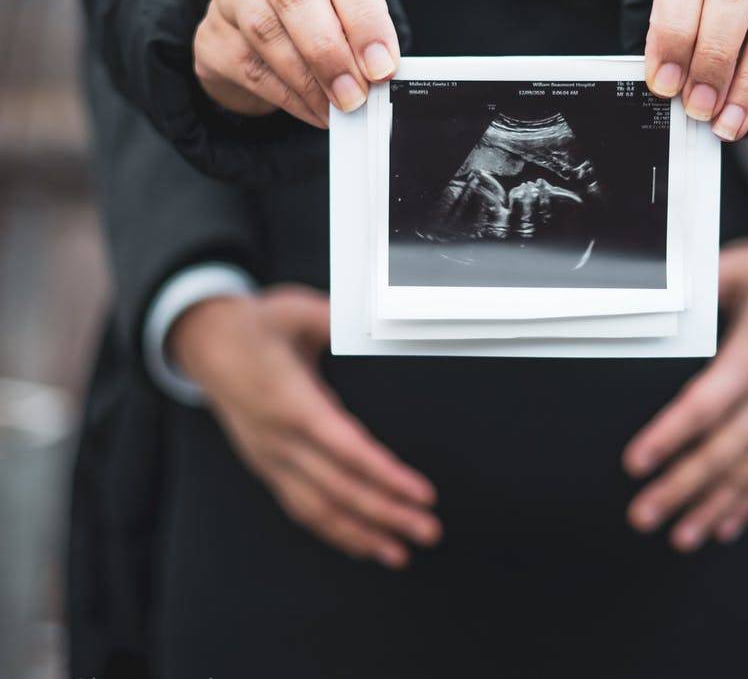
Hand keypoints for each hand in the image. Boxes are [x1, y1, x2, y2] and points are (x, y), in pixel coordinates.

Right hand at [170, 286, 440, 567]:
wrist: (206, 342)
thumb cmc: (255, 324)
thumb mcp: (296, 309)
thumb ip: (338, 319)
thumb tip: (377, 323)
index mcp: (288, 399)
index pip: (342, 448)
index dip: (383, 474)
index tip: (419, 492)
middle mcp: (277, 437)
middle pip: (337, 488)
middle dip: (386, 513)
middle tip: (429, 530)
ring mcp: (269, 457)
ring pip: (318, 509)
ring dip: (362, 534)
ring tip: (401, 551)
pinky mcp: (267, 466)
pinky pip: (301, 508)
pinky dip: (334, 531)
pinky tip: (362, 543)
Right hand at [193, 0, 399, 126]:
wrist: (262, 19)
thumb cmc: (323, 11)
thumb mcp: (352, 8)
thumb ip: (367, 34)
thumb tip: (383, 74)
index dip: (366, 21)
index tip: (382, 66)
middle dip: (331, 53)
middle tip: (355, 95)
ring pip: (266, 31)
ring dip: (308, 79)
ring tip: (337, 108)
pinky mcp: (212, 32)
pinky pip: (248, 66)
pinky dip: (287, 95)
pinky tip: (314, 110)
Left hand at [623, 233, 747, 550]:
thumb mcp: (745, 264)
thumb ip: (703, 279)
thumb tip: (664, 288)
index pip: (705, 406)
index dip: (669, 437)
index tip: (637, 462)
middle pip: (721, 451)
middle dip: (680, 487)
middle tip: (643, 513)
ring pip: (747, 471)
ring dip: (711, 506)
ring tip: (679, 536)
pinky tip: (724, 526)